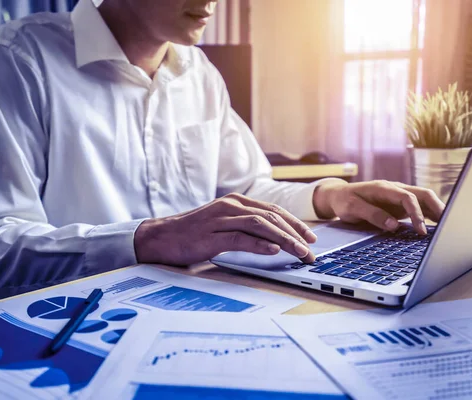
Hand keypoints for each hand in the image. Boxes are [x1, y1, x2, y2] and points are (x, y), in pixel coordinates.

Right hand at [134, 193, 317, 265]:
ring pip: (261, 225)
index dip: (295, 223)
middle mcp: (231, 206)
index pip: (273, 210)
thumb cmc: (193, 233)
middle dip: (296, 233)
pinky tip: (273, 251)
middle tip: (311, 250)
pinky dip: (259, 244)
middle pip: (272, 217)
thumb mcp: (223, 225)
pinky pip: (240, 238)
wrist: (161, 237)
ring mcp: (220, 219)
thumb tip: (273, 243)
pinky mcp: (211, 235)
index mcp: (235, 202)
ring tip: (300, 252)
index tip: (311, 237)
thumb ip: (245, 229)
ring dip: (285, 239)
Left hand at [313, 180, 445, 234]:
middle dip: (438, 209)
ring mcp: (399, 196)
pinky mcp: (400, 204)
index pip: (407, 198)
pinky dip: (430, 215)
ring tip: (449, 228)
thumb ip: (372, 215)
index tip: (421, 231)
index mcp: (384, 188)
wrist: (338, 196)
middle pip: (423, 195)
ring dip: (437, 212)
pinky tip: (437, 226)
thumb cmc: (344, 201)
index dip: (417, 214)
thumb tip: (394, 225)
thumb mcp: (351, 209)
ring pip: (424, 200)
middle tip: (448, 227)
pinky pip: (419, 207)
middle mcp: (395, 189)